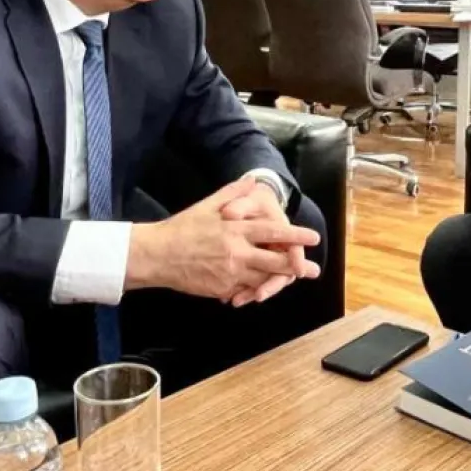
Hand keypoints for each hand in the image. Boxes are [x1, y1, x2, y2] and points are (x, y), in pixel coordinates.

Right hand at [125, 177, 320, 302]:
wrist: (157, 255)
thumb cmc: (183, 228)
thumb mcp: (208, 205)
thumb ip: (233, 193)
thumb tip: (252, 180)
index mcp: (236, 229)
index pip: (273, 231)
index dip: (296, 235)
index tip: (313, 237)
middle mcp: (237, 252)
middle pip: (275, 261)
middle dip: (296, 266)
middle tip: (312, 270)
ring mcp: (230, 273)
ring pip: (262, 279)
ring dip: (277, 280)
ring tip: (292, 280)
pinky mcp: (221, 289)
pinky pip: (244, 291)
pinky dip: (253, 290)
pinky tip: (259, 289)